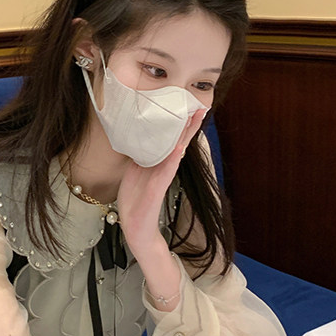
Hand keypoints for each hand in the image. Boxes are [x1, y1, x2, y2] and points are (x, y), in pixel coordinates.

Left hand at [117, 109, 207, 252]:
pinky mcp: (156, 190)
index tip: (188, 106)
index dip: (180, 124)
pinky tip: (178, 149)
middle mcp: (163, 168)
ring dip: (185, 136)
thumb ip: (140, 156)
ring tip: (193, 120)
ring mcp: (161, 179)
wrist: (136, 228)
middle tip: (200, 107)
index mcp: (158, 163)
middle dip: (188, 125)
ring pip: (176, 153)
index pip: (172, 140)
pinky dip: (172, 160)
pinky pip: (165, 172)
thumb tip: (139, 138)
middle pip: (179, 142)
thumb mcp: (135, 172)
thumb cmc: (136, 200)